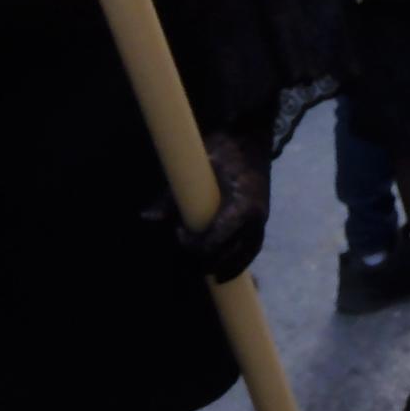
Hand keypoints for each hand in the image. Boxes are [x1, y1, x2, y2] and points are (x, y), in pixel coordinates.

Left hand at [169, 132, 270, 283]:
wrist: (252, 134)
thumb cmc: (223, 148)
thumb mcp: (194, 168)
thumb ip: (171, 196)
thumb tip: (147, 218)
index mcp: (243, 205)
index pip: (218, 238)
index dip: (196, 245)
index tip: (179, 235)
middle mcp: (256, 216)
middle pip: (234, 253)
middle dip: (211, 262)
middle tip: (189, 262)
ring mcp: (262, 217)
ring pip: (247, 253)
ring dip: (230, 267)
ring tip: (212, 276)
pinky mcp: (262, 216)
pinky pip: (253, 246)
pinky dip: (240, 259)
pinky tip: (226, 265)